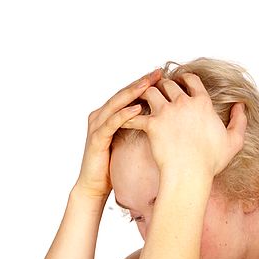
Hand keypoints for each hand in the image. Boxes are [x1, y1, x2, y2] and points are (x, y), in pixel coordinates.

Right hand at [73, 68, 163, 198]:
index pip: (128, 94)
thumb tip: (163, 120)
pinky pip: (112, 123)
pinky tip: (138, 108)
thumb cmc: (114, 164)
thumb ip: (139, 127)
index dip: (144, 83)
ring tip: (149, 84)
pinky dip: (124, 114)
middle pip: (123, 94)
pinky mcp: (97, 138)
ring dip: (133, 93)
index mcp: (108, 115)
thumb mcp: (129, 141)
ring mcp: (97, 126)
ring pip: (116, 104)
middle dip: (141, 83)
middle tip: (158, 72)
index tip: (162, 74)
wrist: (95, 186)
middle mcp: (100, 116)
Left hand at [121, 72, 246, 179]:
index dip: (184, 78)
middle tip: (157, 89)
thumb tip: (241, 106)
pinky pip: (135, 114)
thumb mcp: (234, 140)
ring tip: (141, 99)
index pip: (191, 80)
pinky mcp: (152, 124)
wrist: (191, 173)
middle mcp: (183, 102)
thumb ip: (240, 120)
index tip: (180, 80)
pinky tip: (123, 117)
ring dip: (145, 93)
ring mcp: (166, 112)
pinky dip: (127, 115)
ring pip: (150, 92)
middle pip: (168, 84)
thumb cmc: (211, 160)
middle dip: (162, 85)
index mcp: (202, 103)